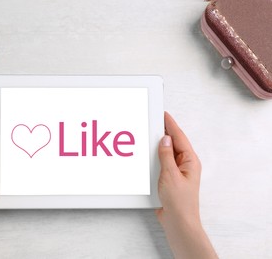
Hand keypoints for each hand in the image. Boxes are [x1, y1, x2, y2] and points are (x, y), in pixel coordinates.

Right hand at [156, 112, 216, 258]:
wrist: (179, 223)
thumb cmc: (180, 203)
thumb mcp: (170, 175)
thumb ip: (166, 156)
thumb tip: (164, 140)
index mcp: (190, 161)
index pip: (179, 137)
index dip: (171, 125)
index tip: (164, 115)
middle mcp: (185, 165)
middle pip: (173, 144)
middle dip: (164, 132)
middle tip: (154, 121)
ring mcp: (177, 172)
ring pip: (167, 153)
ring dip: (158, 146)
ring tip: (150, 135)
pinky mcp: (170, 179)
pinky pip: (163, 163)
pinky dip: (156, 157)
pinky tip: (149, 156)